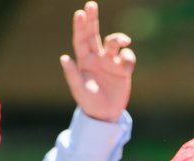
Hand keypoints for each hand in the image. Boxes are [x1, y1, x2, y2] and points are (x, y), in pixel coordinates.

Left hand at [60, 1, 135, 121]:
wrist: (107, 115)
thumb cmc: (90, 104)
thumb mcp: (80, 91)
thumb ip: (72, 75)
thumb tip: (64, 58)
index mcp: (84, 62)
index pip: (81, 40)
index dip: (80, 26)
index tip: (80, 13)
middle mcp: (97, 58)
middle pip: (94, 34)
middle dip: (93, 19)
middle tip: (91, 4)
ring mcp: (110, 62)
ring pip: (114, 43)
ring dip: (119, 39)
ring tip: (124, 42)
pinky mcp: (123, 69)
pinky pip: (127, 57)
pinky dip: (129, 59)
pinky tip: (127, 69)